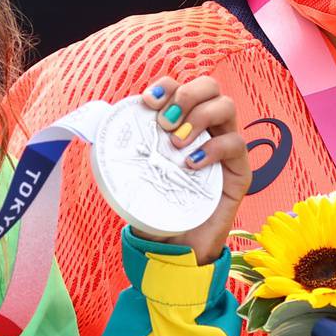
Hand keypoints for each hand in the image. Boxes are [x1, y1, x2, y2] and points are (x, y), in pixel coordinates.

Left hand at [137, 75, 249, 264]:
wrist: (175, 249)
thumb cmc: (156, 209)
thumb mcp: (134, 176)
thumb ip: (124, 152)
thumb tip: (95, 128)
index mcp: (182, 123)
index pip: (181, 87)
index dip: (167, 86)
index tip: (148, 102)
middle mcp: (208, 129)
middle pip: (210, 86)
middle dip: (187, 94)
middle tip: (165, 123)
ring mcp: (225, 148)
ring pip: (227, 106)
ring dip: (199, 117)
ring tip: (176, 144)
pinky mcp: (240, 171)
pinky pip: (235, 144)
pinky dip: (212, 148)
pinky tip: (190, 164)